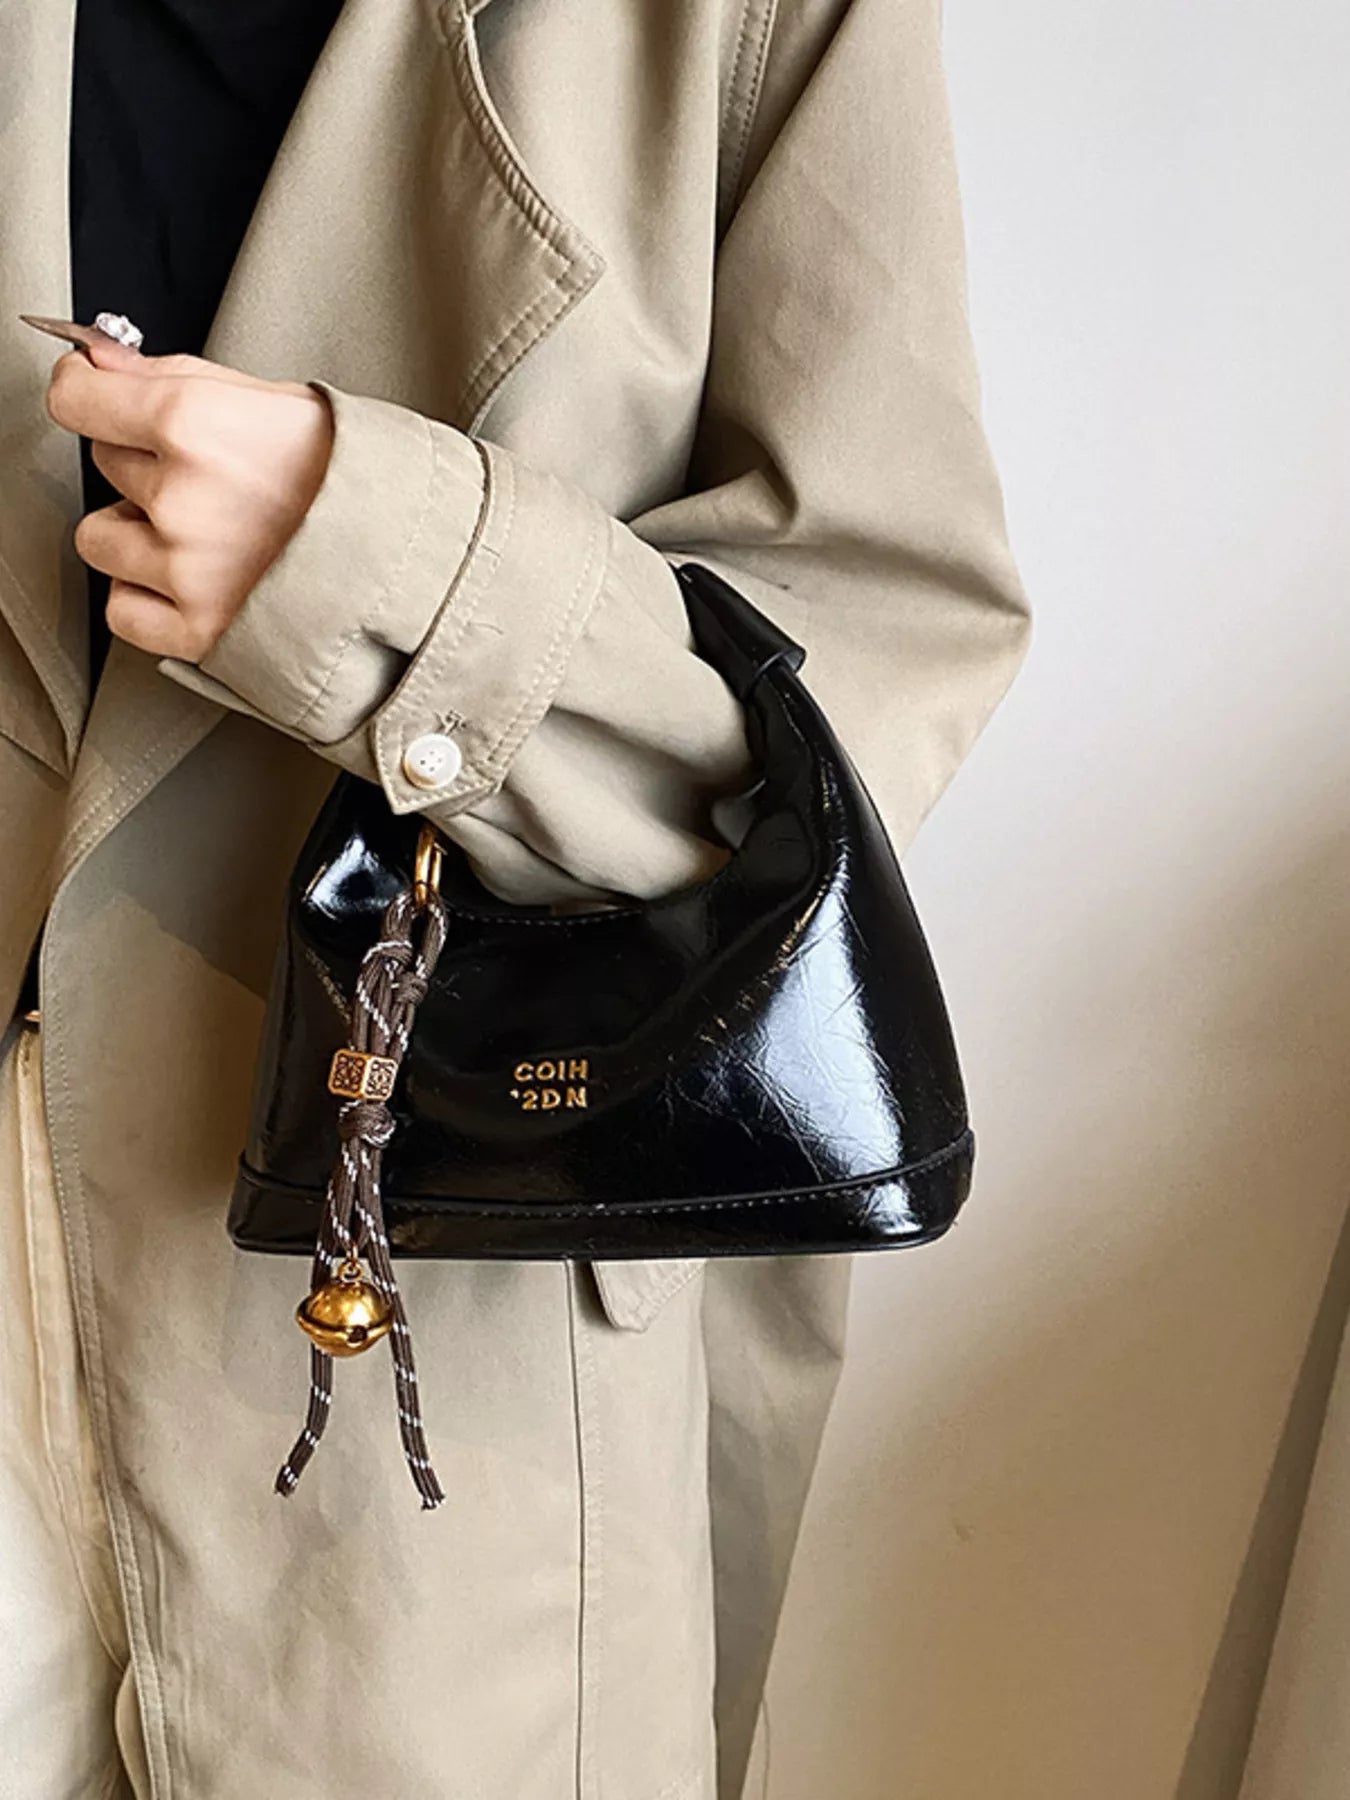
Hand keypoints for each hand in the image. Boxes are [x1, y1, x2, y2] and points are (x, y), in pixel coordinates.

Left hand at [45, 334, 333, 660]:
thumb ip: (179, 378)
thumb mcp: (278, 399)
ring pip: (101, 537)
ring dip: (138, 533)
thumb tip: (103, 360)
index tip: (96, 394)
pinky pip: (123, 610)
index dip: (86, 391)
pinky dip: (146, 596)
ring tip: (203, 533)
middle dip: (147, 464)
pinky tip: (191, 580)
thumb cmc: (365, 480)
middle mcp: (180, 498)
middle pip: (105, 464)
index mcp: (194, 423)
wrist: (423, 562)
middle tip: (214, 477)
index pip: (78, 399)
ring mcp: (185, 569)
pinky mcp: (198, 630)